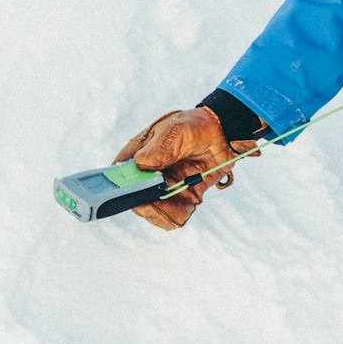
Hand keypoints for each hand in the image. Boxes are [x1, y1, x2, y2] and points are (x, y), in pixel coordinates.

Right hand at [113, 106, 260, 230]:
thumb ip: (159, 148)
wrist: (224, 134)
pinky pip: (174, 217)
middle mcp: (147, 175)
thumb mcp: (177, 130)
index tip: (132, 192)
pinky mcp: (181, 198)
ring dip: (166, 210)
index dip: (118, 187)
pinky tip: (191, 200)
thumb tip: (141, 166)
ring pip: (153, 213)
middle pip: (134, 199)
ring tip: (181, 193)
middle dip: (146, 202)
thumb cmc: (196, 126)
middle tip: (163, 192)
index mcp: (138, 154)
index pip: (117, 175)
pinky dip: (180, 214)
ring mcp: (163, 188)